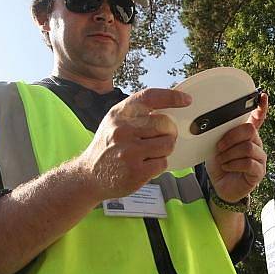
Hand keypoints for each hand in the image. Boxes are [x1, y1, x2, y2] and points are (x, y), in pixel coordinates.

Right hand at [77, 88, 191, 200]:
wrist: (89, 176)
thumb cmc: (106, 148)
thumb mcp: (114, 122)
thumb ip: (136, 113)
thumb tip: (168, 107)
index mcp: (119, 114)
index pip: (150, 97)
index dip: (171, 97)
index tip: (185, 100)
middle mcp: (123, 130)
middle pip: (166, 124)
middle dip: (169, 132)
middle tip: (161, 138)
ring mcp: (129, 152)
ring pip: (168, 144)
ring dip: (165, 149)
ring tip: (151, 153)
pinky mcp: (136, 171)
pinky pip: (163, 163)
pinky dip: (159, 165)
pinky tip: (146, 165)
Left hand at [206, 93, 267, 202]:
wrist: (221, 188)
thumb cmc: (220, 166)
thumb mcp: (216, 147)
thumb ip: (219, 137)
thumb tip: (212, 127)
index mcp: (246, 136)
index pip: (258, 119)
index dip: (261, 107)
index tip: (262, 96)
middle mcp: (256, 144)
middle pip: (250, 130)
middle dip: (231, 137)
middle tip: (220, 146)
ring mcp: (259, 158)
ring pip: (247, 147)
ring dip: (229, 154)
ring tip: (222, 160)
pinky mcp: (259, 171)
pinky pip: (248, 162)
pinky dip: (233, 164)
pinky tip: (227, 167)